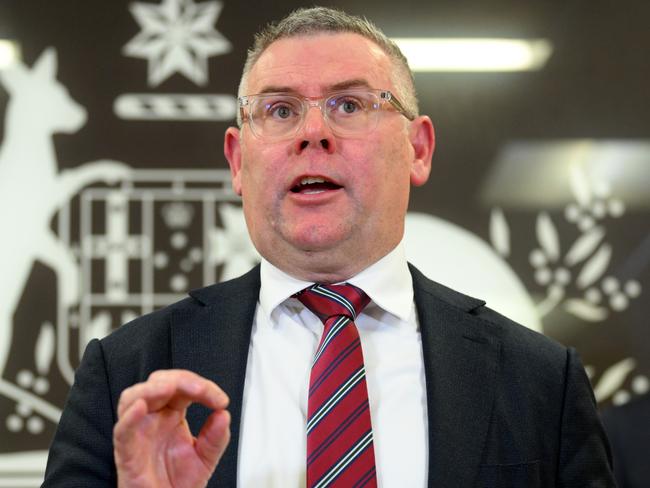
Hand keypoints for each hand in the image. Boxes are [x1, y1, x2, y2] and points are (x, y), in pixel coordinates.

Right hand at [114, 370, 230, 487]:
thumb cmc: (176, 482)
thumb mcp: (206, 458)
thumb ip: (216, 437)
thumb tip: (223, 415)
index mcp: (172, 414)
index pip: (183, 387)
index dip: (203, 386)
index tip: (221, 401)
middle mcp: (153, 419)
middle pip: (158, 383)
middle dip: (180, 380)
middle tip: (201, 390)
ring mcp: (138, 433)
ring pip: (132, 397)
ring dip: (151, 389)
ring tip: (169, 387)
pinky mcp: (126, 453)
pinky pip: (121, 431)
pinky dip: (129, 417)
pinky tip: (140, 407)